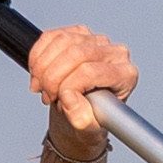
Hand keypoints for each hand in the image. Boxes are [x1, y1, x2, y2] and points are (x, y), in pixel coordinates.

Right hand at [26, 25, 138, 158]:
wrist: (82, 111)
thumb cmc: (90, 119)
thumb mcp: (88, 129)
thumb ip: (82, 119)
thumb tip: (69, 99)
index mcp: (125, 75)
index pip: (90, 71)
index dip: (67, 87)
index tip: (59, 101)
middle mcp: (115, 53)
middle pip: (76, 53)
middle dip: (52, 77)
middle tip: (46, 96)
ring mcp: (97, 40)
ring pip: (62, 41)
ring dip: (43, 66)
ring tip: (40, 86)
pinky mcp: (79, 33)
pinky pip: (52, 36)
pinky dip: (38, 54)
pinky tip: (37, 72)